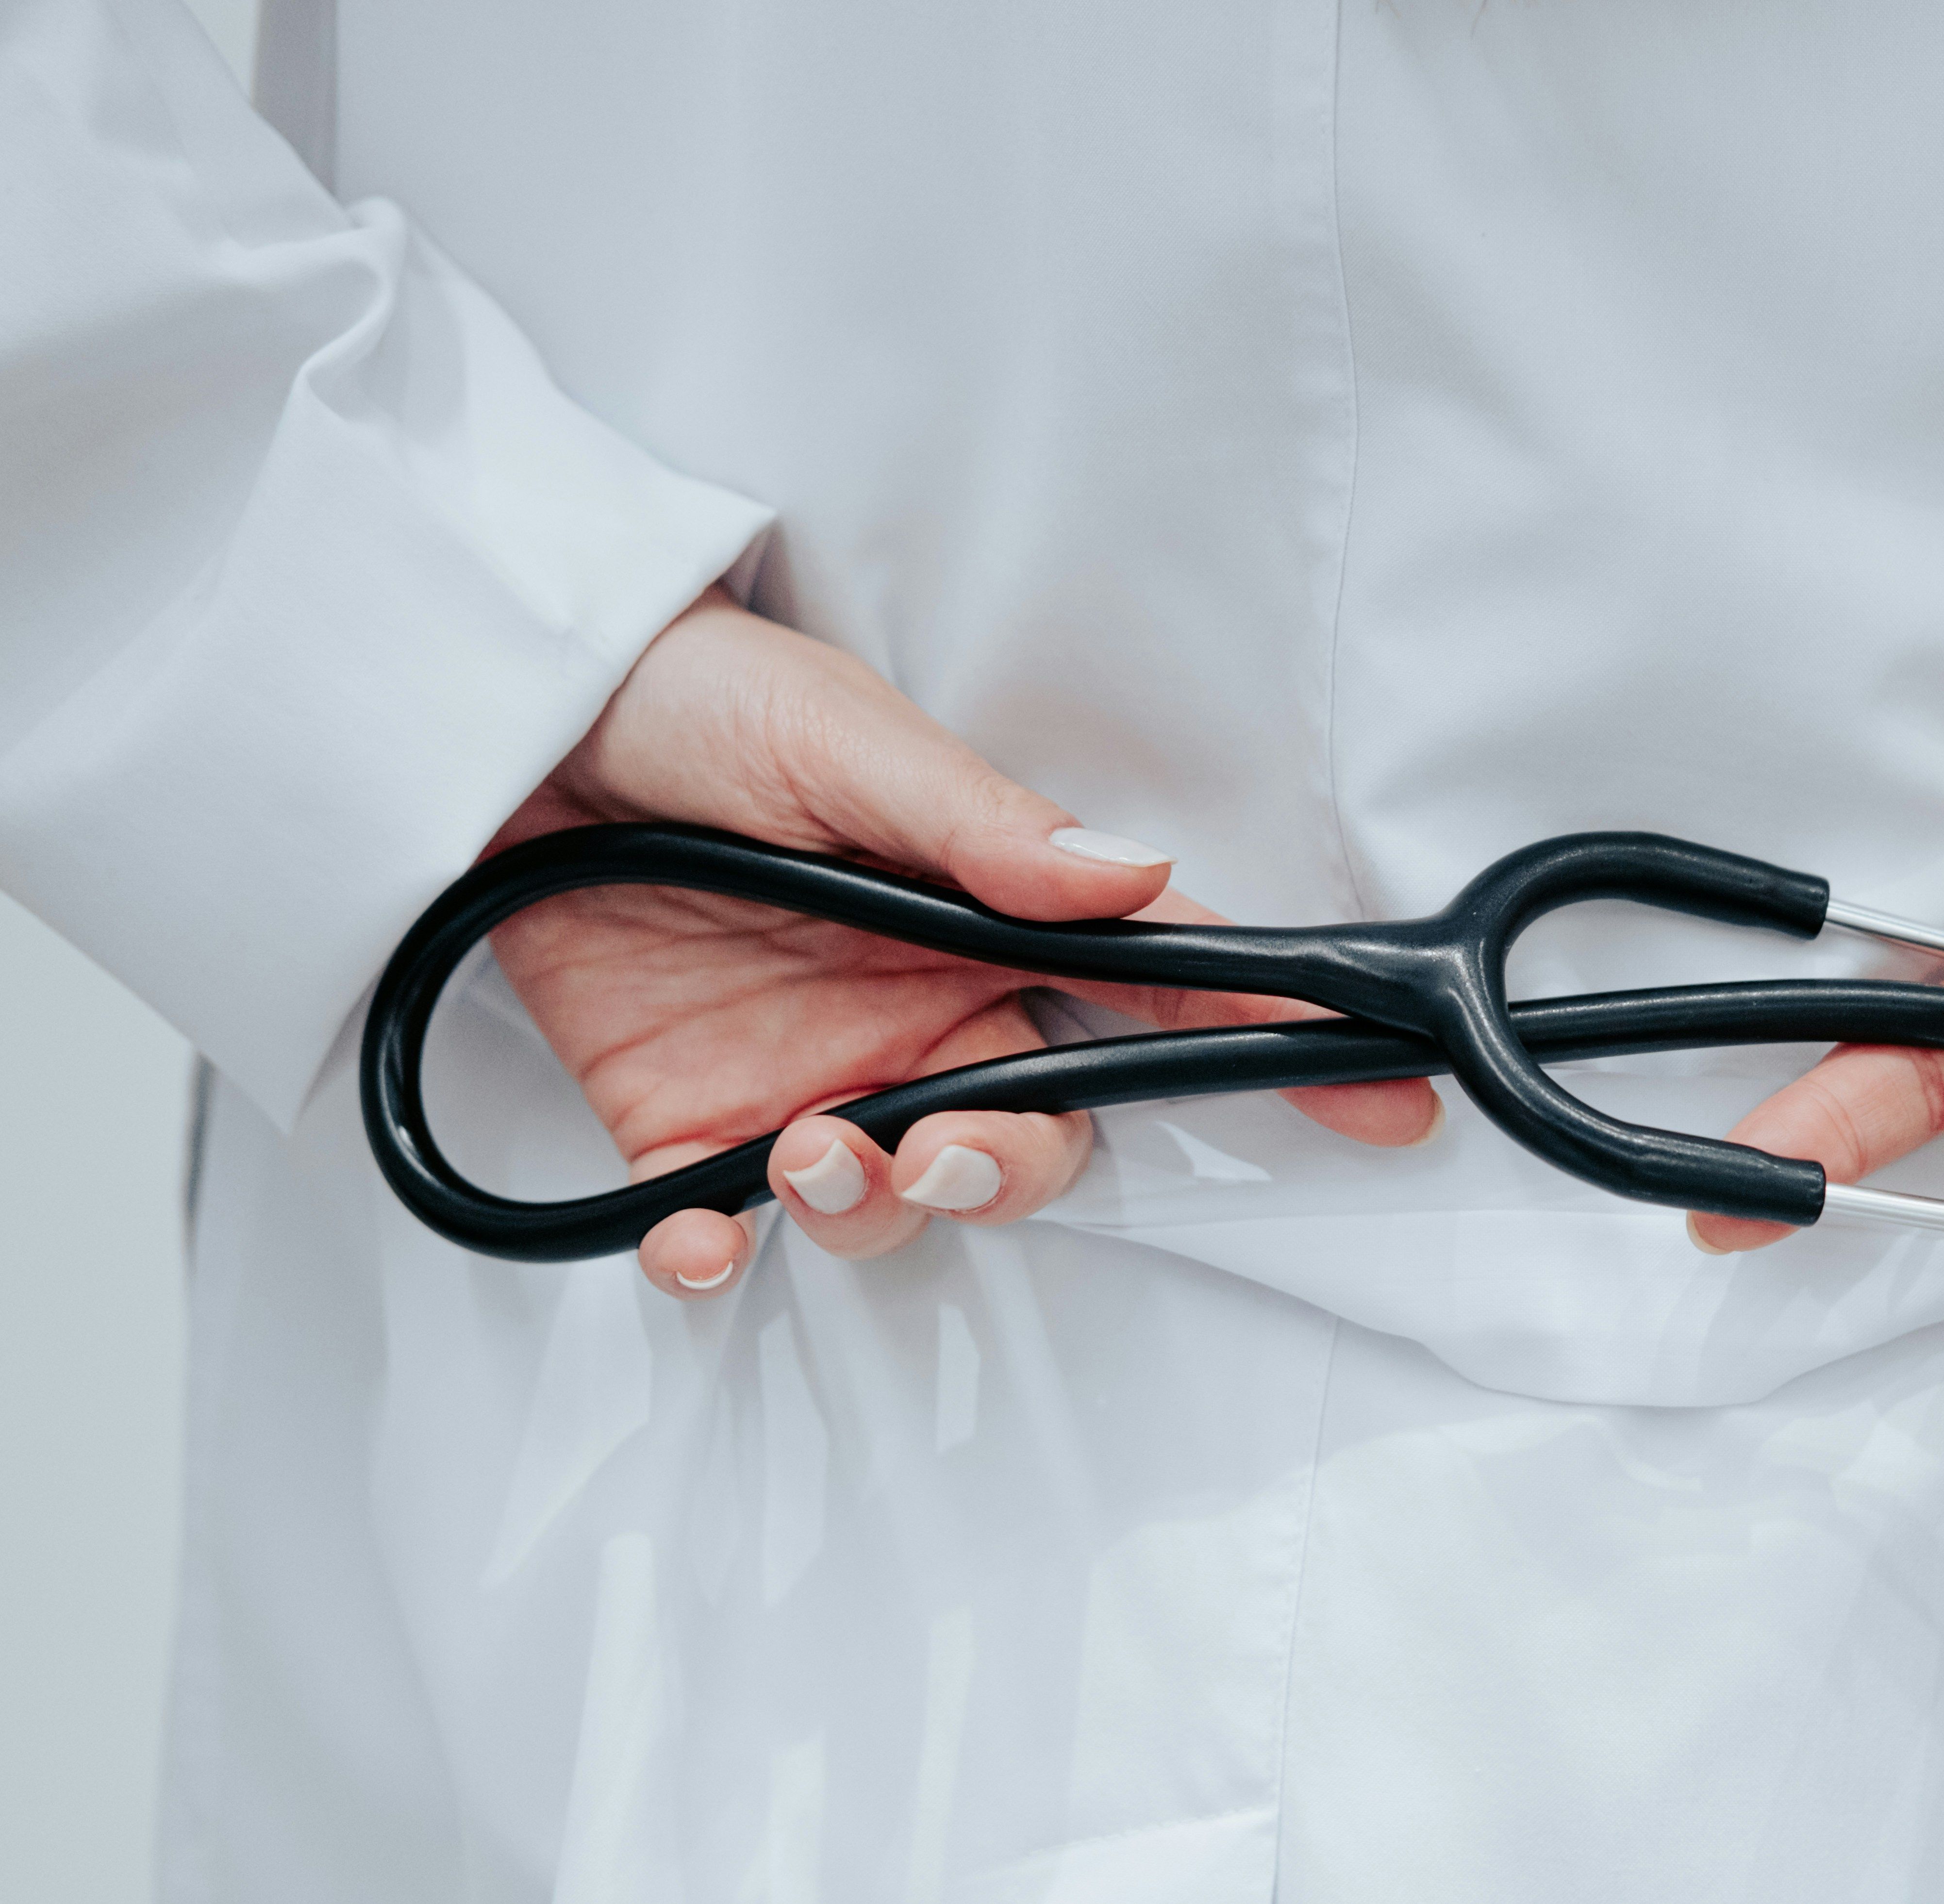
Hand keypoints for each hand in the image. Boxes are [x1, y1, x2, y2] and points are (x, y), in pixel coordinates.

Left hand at [489, 594, 1439, 1297]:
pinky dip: (713, 1261)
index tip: (1385, 1100)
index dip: (1276, 1046)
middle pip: (1035, 1134)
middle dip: (1014, 1171)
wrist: (496, 716)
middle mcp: (918, 1011)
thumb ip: (977, 825)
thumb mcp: (835, 735)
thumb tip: (1129, 874)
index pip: (1163, 988)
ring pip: (896, 1200)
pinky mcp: (685, 1126)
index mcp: (983, 915)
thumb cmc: (684, 695)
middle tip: (943, 1148)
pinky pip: (724, 1232)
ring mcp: (809, 1075)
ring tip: (801, 1153)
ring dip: (870, 1208)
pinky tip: (695, 1241)